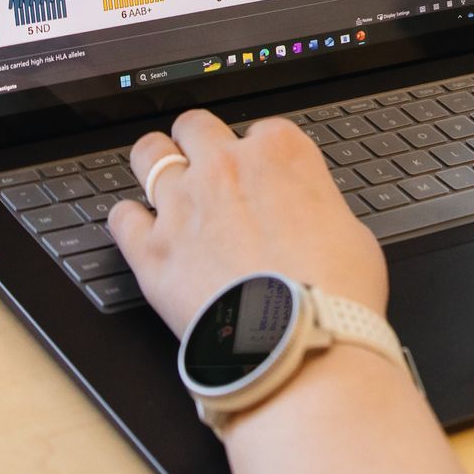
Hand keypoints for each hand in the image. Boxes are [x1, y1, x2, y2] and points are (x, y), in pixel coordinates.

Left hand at [111, 108, 389, 339]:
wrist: (299, 346)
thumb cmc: (335, 296)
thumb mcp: (352, 233)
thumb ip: (317, 207)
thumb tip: (310, 219)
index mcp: (281, 153)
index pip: (262, 130)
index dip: (261, 155)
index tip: (262, 176)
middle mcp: (225, 168)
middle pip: (196, 126)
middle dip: (199, 143)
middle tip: (205, 166)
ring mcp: (183, 206)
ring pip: (149, 155)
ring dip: (155, 165)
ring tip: (162, 182)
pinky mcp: (153, 251)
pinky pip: (122, 218)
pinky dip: (129, 222)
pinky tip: (139, 230)